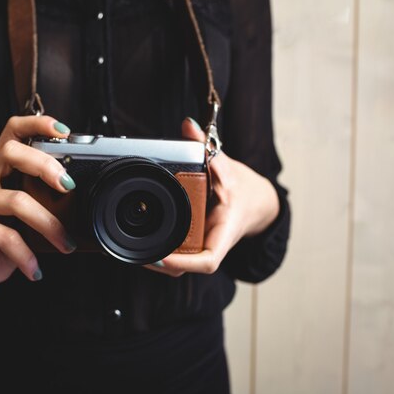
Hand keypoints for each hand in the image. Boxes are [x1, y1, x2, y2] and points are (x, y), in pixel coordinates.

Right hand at [0, 115, 76, 305]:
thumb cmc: (0, 245)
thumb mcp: (25, 220)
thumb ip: (41, 202)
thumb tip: (77, 199)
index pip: (12, 133)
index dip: (36, 124)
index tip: (63, 131)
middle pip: (11, 153)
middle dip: (46, 166)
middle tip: (69, 187)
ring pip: (16, 200)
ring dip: (48, 225)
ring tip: (64, 244)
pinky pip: (5, 236)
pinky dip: (26, 255)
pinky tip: (34, 268)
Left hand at [145, 118, 279, 276]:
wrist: (257, 203)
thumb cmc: (242, 189)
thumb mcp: (227, 166)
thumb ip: (205, 147)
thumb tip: (188, 125)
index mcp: (224, 231)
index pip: (208, 260)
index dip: (184, 262)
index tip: (163, 257)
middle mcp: (213, 243)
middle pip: (187, 267)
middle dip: (163, 264)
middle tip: (138, 253)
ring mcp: (204, 246)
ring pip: (182, 264)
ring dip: (161, 261)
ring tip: (137, 251)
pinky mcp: (197, 244)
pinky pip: (180, 255)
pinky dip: (164, 253)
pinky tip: (146, 246)